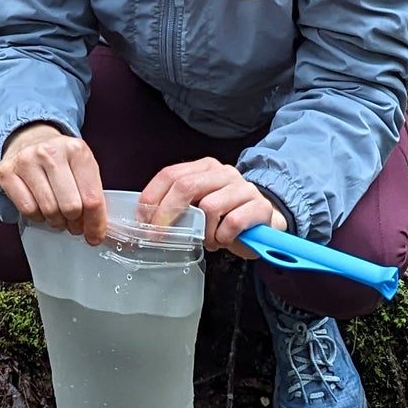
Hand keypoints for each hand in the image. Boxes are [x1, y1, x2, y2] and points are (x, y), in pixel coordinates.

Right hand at [0, 125, 107, 241]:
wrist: (30, 139)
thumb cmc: (61, 159)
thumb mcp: (83, 168)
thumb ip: (92, 195)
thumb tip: (96, 231)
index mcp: (77, 150)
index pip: (92, 198)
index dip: (95, 223)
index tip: (95, 236)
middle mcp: (51, 152)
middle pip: (71, 207)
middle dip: (74, 222)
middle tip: (74, 222)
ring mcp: (27, 161)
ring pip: (49, 210)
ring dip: (56, 221)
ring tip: (58, 215)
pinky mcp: (7, 172)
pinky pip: (28, 210)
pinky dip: (37, 217)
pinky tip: (41, 209)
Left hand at [138, 158, 280, 252]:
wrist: (265, 219)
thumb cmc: (226, 214)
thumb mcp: (200, 203)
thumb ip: (177, 204)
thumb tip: (145, 219)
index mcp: (205, 167)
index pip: (171, 174)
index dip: (152, 198)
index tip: (142, 221)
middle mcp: (224, 173)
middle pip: (186, 186)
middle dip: (167, 214)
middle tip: (160, 236)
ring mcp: (243, 188)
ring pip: (210, 207)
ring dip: (204, 232)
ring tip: (209, 240)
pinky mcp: (259, 206)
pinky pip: (232, 223)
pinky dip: (224, 237)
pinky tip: (225, 240)